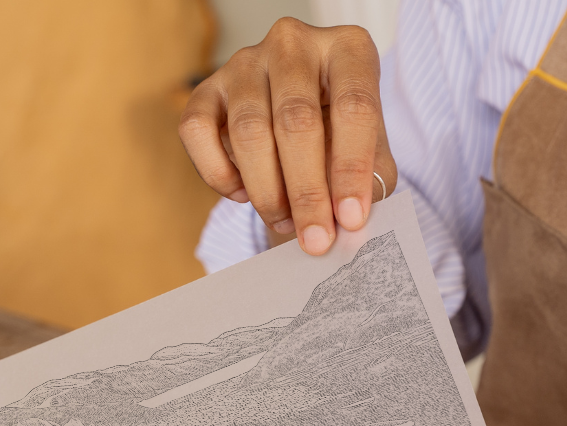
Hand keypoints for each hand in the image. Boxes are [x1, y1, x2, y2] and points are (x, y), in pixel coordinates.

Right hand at [179, 17, 396, 255]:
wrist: (296, 128)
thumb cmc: (337, 139)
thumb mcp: (369, 155)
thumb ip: (367, 183)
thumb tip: (348, 223)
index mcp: (348, 49)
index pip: (354, 107)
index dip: (352, 170)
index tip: (351, 220)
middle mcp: (293, 44)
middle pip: (296, 121)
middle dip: (306, 192)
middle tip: (315, 240)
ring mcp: (244, 62)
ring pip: (248, 132)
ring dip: (266, 192)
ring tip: (285, 222)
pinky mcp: (206, 89)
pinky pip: (197, 132)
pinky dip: (219, 174)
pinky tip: (243, 194)